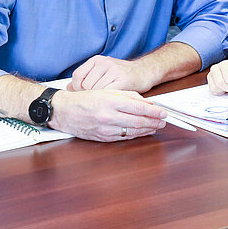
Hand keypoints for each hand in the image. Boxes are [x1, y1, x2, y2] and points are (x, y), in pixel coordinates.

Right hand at [51, 88, 167, 141]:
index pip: (138, 108)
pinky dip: (135, 135)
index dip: (154, 111)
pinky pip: (123, 137)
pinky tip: (142, 132)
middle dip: (154, 122)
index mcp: (110, 101)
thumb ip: (128, 95)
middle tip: (163, 121)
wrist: (64, 111)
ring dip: (147, 130)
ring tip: (156, 127)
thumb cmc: (84, 99)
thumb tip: (147, 102)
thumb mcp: (106, 91)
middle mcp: (108, 116)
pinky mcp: (102, 137)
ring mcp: (105, 129)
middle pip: (138, 121)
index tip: (163, 112)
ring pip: (132, 131)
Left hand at [68, 55, 155, 92]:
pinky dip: (108, 100)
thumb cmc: (122, 74)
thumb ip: (86, 77)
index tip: (83, 95)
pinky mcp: (123, 80)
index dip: (77, 89)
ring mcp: (114, 70)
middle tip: (96, 100)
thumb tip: (67, 88)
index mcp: (96, 60)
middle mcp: (104, 63)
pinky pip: (108, 94)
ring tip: (105, 100)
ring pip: (96, 91)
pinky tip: (112, 101)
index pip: (77, 76)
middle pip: (85, 85)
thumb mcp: (102, 71)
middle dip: (89, 96)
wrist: (145, 71)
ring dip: (99, 99)